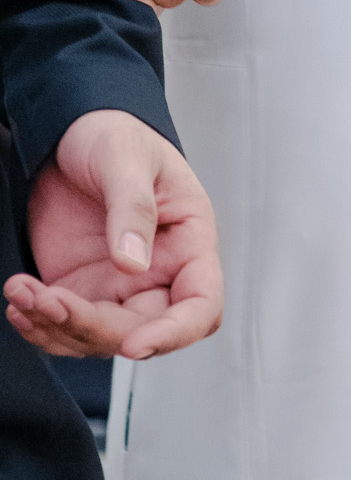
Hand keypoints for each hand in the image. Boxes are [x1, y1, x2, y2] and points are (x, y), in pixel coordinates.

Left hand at [4, 108, 222, 359]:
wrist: (71, 132)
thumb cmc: (115, 135)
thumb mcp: (126, 159)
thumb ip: (133, 208)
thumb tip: (133, 263)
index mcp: (190, 242)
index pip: (201, 305)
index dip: (174, 333)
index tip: (135, 346)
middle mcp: (159, 273)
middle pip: (142, 330)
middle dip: (93, 327)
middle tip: (51, 301)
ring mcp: (119, 286)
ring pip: (98, 337)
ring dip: (56, 326)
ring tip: (23, 291)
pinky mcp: (82, 289)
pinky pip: (65, 327)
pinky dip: (39, 324)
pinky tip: (20, 300)